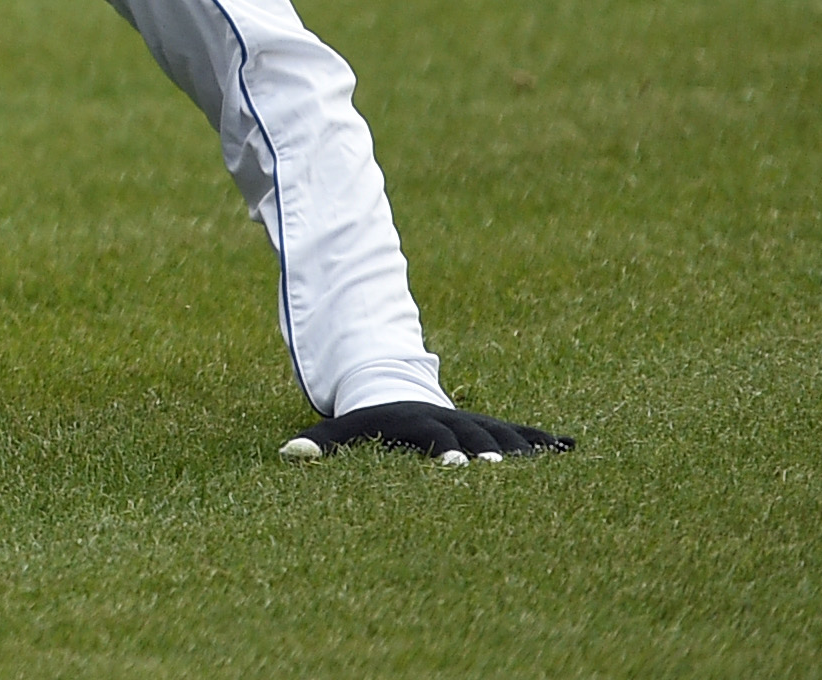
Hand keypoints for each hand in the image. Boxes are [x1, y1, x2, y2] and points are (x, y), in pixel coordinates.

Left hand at [280, 401, 570, 463]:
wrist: (399, 390)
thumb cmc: (372, 422)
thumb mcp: (346, 429)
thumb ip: (320, 443)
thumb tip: (285, 453)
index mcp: (421, 422)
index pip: (434, 436)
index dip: (445, 450)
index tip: (455, 466)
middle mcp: (456, 420)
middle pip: (477, 434)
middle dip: (489, 450)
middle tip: (501, 468)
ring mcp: (480, 423)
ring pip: (507, 433)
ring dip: (526, 448)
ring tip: (549, 464)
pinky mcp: (499, 429)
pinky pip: (527, 431)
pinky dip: (548, 439)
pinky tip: (573, 447)